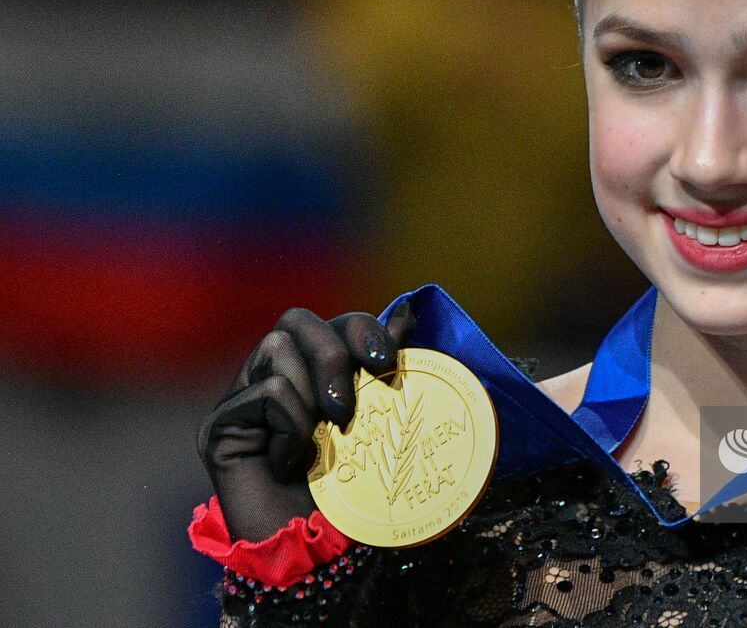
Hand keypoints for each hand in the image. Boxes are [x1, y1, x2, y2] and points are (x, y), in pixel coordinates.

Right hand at [197, 301, 416, 541]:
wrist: (316, 555)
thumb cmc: (352, 491)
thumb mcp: (380, 421)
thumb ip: (384, 366)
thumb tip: (407, 312)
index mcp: (313, 371)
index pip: (331, 321)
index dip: (361, 328)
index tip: (389, 359)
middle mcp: (272, 376)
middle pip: (297, 320)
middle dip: (334, 352)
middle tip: (350, 402)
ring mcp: (242, 399)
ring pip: (277, 349)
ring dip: (312, 394)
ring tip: (323, 439)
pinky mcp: (219, 426)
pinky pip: (264, 394)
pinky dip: (290, 426)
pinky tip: (293, 462)